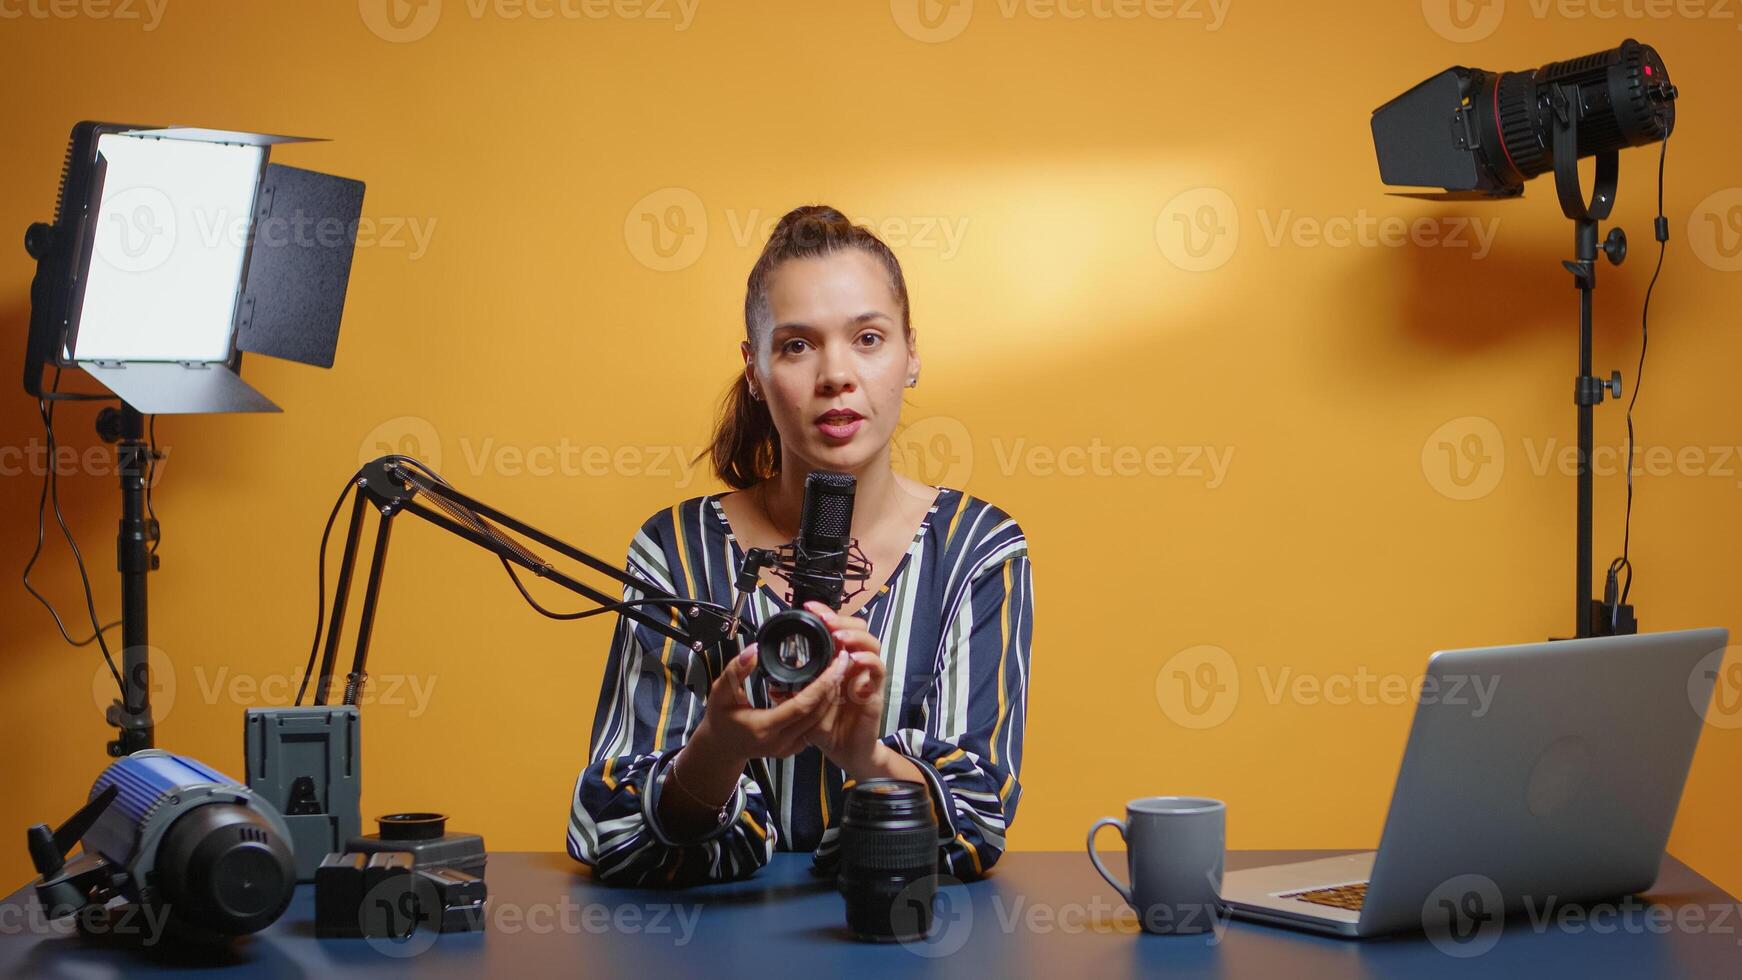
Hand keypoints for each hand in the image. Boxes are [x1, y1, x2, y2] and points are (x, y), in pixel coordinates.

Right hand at [692, 641, 847, 765]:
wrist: (721, 746)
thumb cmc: (719, 718)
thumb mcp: (720, 691)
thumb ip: (736, 670)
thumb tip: (753, 650)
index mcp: (764, 728)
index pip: (802, 705)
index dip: (822, 683)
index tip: (836, 663)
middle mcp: (780, 741)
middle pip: (817, 713)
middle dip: (833, 685)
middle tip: (842, 660)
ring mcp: (788, 748)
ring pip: (820, 721)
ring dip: (831, 696)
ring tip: (839, 670)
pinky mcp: (793, 748)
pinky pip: (814, 727)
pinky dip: (823, 708)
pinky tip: (827, 689)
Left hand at [784, 601, 920, 783]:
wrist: (845, 753)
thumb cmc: (827, 727)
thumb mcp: (805, 706)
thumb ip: (794, 694)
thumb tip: (772, 685)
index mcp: (838, 663)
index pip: (837, 630)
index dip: (826, 615)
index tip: (809, 607)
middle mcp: (855, 666)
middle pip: (858, 629)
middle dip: (842, 619)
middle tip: (825, 619)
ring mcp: (867, 677)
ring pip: (872, 644)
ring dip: (856, 637)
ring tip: (840, 636)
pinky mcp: (876, 692)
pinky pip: (878, 671)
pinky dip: (868, 662)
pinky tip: (853, 660)